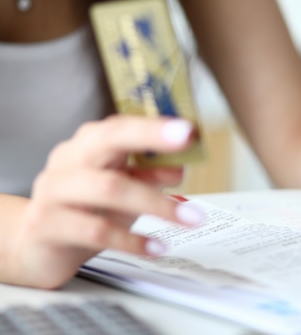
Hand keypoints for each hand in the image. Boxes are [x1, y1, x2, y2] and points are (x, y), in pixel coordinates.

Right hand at [9, 115, 204, 288]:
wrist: (38, 248)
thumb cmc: (86, 211)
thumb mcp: (124, 189)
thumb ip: (149, 176)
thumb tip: (178, 168)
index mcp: (88, 145)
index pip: (121, 126)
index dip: (154, 126)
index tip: (187, 130)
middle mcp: (67, 161)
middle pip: (108, 141)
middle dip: (150, 139)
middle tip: (188, 146)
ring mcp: (53, 191)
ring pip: (109, 188)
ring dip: (156, 202)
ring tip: (189, 218)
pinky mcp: (46, 226)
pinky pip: (96, 231)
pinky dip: (132, 239)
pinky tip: (155, 247)